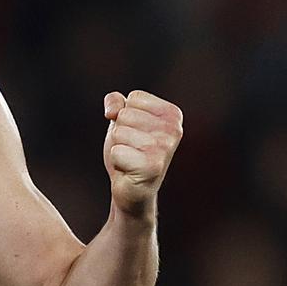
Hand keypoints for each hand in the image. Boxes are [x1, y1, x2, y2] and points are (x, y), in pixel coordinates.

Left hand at [102, 90, 182, 219]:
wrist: (132, 188)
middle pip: (125, 114)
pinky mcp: (153, 167)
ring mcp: (165, 149)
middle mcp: (174, 130)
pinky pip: (117, 151)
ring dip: (118, 147)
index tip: (136, 132)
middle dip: (120, 131)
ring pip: (119, 132)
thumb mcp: (121, 119)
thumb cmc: (129, 150)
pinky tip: (128, 170)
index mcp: (173, 114)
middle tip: (132, 148)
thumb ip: (116, 102)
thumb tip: (111, 111)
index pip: (134, 98)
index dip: (125, 115)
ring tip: (130, 158)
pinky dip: (116, 161)